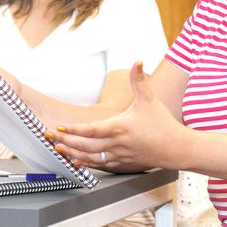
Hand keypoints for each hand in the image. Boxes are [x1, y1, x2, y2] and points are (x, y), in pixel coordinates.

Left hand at [45, 62, 190, 170]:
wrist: (176, 147)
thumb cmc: (162, 123)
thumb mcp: (148, 99)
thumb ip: (139, 80)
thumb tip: (137, 61)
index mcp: (120, 127)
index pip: (91, 130)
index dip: (74, 130)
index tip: (60, 128)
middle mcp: (117, 144)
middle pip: (86, 145)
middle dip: (66, 142)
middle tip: (50, 139)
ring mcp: (119, 156)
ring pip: (91, 158)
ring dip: (73, 154)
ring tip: (59, 150)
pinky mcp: (123, 163)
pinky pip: (101, 165)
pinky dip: (87, 163)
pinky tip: (78, 161)